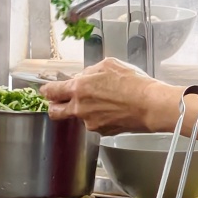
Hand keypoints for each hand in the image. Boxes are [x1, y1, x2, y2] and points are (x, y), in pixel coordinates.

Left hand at [42, 58, 177, 134]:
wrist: (151, 105)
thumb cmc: (134, 83)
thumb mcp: (110, 65)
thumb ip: (90, 71)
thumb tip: (82, 77)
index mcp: (79, 88)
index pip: (51, 91)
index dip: (47, 90)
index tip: (47, 90)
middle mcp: (80, 107)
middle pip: (55, 111)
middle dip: (54, 106)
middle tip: (61, 101)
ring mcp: (90, 122)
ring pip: (79, 117)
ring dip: (84, 110)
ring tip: (105, 102)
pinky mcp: (102, 132)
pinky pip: (95, 123)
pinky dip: (100, 117)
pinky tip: (114, 110)